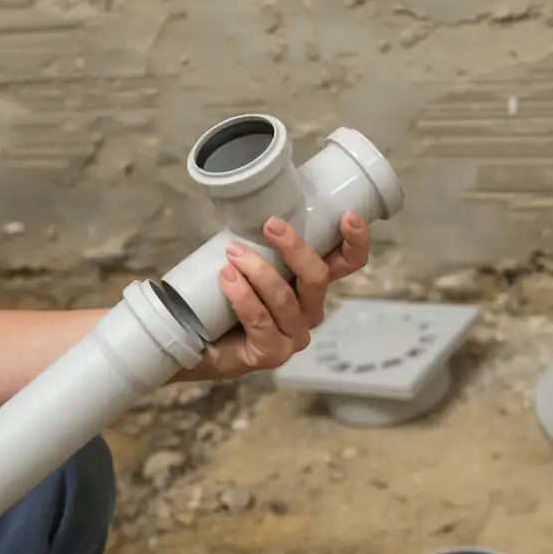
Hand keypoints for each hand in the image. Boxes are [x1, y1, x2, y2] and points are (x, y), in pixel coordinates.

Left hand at [174, 211, 370, 381]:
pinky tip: (228, 280)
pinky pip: (260, 321)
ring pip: (285, 298)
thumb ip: (259, 238)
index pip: (348, 264)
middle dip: (295, 248)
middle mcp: (310, 310)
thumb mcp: (248, 259)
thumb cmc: (226, 293)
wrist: (196, 338)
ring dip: (258, 270)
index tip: (347, 216)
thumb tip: (249, 199)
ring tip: (233, 252)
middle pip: (318, 278)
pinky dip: (243, 297)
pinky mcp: (272, 353)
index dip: (356, 241)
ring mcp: (293, 336)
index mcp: (312, 284)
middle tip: (270, 225)